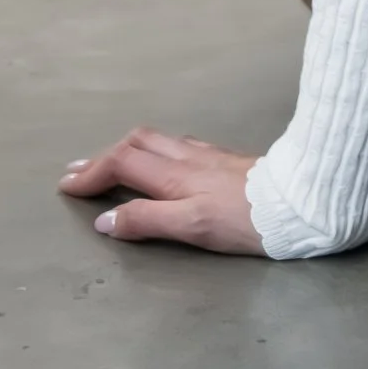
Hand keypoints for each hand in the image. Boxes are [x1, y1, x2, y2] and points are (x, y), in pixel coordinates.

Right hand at [60, 130, 265, 254]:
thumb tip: (106, 221)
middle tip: (78, 172)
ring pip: (158, 141)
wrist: (300, 201)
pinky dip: (156, 151)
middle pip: (137, 144)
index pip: (121, 164)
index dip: (91, 174)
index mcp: (175, 174)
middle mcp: (188, 158)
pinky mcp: (227, 160)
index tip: (67, 187)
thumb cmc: (247, 220)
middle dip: (103, 157)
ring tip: (111, 162)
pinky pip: (179, 146)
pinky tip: (164, 160)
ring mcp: (209, 156)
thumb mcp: (193, 227)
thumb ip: (149, 221)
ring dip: (127, 150)